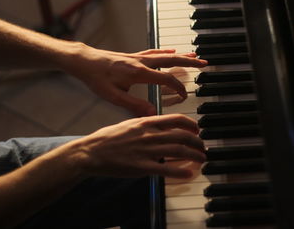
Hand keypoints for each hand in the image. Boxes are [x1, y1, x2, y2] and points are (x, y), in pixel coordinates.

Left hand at [68, 47, 206, 115]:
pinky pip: (154, 52)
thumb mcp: (113, 96)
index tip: (185, 95)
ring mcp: (138, 57)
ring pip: (165, 54)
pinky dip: (166, 52)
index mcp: (138, 73)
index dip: (178, 87)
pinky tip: (171, 51)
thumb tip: (152, 114)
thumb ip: (134, 105)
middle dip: (189, 62)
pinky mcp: (134, 56)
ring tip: (194, 56)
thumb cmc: (96, 78)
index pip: (166, 78)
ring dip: (181, 55)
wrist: (84, 61)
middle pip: (171, 60)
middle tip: (204, 63)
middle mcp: (141, 62)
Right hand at [72, 114, 205, 178]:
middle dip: (197, 143)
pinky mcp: (142, 167)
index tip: (197, 130)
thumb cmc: (108, 137)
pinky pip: (166, 170)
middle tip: (202, 148)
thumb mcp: (129, 123)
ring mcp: (146, 151)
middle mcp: (149, 135)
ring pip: (179, 152)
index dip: (191, 125)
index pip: (176, 119)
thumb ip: (146, 123)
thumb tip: (160, 123)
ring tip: (201, 159)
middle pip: (182, 136)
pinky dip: (180, 172)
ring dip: (194, 156)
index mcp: (146, 122)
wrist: (91, 152)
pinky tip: (189, 174)